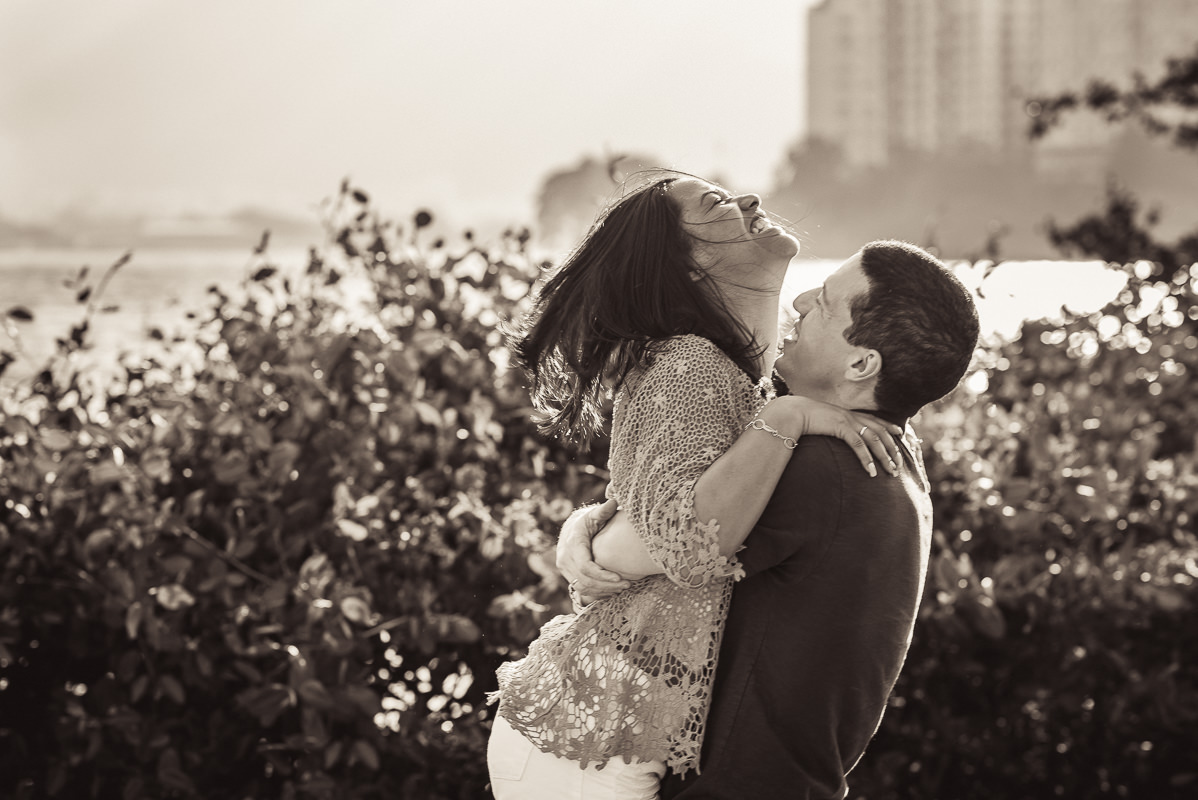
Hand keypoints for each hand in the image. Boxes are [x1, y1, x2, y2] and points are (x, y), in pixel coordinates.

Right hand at [556, 499, 631, 604]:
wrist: (571, 527)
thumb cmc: (587, 520)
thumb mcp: (594, 514)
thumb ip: (604, 511)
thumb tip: (614, 502)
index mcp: (572, 544)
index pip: (585, 566)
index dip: (602, 575)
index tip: (619, 577)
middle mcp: (564, 557)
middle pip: (585, 580)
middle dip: (607, 585)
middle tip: (627, 585)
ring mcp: (564, 567)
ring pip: (583, 587)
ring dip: (603, 591)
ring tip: (622, 588)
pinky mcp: (567, 574)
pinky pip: (580, 588)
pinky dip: (596, 592)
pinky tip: (611, 590)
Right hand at [766, 396, 902, 476]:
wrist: (790, 412)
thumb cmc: (801, 418)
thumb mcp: (821, 421)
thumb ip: (830, 426)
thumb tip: (832, 433)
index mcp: (847, 414)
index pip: (874, 419)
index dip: (889, 426)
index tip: (900, 434)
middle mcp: (851, 416)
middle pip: (879, 432)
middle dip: (892, 449)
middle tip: (898, 465)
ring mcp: (847, 420)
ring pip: (874, 439)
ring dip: (884, 457)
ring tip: (890, 472)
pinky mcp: (840, 427)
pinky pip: (858, 445)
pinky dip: (866, 459)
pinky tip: (871, 471)